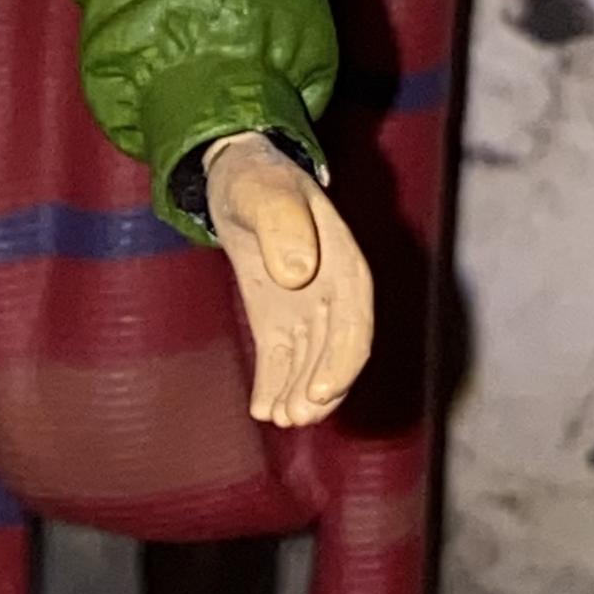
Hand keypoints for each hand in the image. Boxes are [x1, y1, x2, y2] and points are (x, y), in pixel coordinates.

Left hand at [205, 137, 372, 427]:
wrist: (237, 176)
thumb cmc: (258, 179)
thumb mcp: (266, 192)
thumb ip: (283, 226)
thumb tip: (297, 275)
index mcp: (345, 265)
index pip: (355, 326)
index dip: (342, 363)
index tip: (320, 390)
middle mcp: (332, 294)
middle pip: (335, 354)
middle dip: (319, 391)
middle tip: (295, 417)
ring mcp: (304, 309)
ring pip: (310, 363)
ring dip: (298, 394)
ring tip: (279, 417)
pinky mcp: (276, 318)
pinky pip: (281, 358)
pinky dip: (274, 384)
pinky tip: (261, 409)